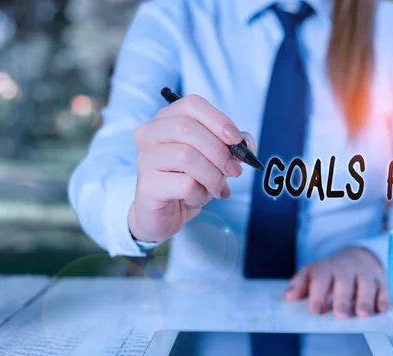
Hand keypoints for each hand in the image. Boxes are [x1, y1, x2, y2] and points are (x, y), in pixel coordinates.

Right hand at [129, 94, 255, 242]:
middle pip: (186, 128)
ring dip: (212, 175)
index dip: (219, 120)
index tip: (238, 141)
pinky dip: (200, 193)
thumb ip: (231, 146)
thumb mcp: (213, 160)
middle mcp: (149, 134)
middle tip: (235, 171)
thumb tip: (247, 142)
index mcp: (166, 119)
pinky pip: (184, 184)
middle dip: (219, 151)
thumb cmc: (188, 181)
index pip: (191, 104)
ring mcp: (144, 159)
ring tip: (218, 188)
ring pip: (185, 156)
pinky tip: (197, 198)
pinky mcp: (146, 186)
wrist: (166, 214)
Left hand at [284, 247, 389, 318]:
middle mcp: (346, 270)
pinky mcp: (380, 281)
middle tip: (341, 315)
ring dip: (365, 300)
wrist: (357, 255)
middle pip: (344, 283)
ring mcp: (364, 274)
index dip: (317, 295)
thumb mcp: (312, 272)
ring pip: (366, 286)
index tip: (315, 310)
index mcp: (326, 268)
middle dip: (343, 299)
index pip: (321, 280)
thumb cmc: (330, 271)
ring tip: (363, 315)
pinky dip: (383, 299)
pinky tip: (382, 310)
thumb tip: (288, 297)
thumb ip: (299, 284)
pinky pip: (383, 289)